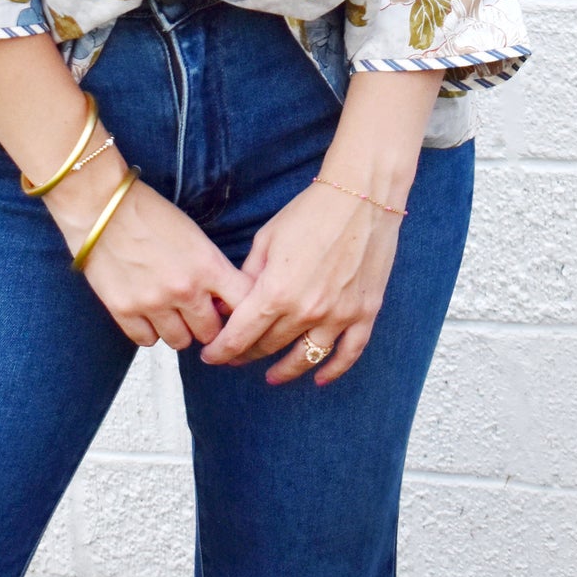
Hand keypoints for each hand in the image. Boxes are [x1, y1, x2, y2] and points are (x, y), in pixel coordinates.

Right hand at [45, 164, 252, 352]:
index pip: (243, 305)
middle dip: (205, 323)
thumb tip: (223, 300)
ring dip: (178, 329)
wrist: (102, 205)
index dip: (240, 312)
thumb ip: (212, 270)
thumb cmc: (149, 213)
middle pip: (210, 332)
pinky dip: (149, 331)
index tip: (231, 312)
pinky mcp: (124, 311)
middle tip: (195, 310)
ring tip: (168, 310)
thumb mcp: (194, 235)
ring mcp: (153, 303)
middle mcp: (184, 290)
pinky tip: (146, 312)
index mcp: (207, 266)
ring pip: (180, 342)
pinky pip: (147, 341)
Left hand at [199, 178, 403, 385]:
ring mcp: (338, 316)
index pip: (240, 336)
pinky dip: (333, 371)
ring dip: (284, 371)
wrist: (361, 197)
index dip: (222, 351)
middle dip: (246, 354)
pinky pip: (348, 354)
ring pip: (305, 358)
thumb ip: (248, 276)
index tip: (212, 357)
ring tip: (271, 377)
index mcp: (276, 291)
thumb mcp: (267, 239)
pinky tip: (319, 379)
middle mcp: (306, 311)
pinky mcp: (364, 314)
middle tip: (235, 357)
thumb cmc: (310, 212)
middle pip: (269, 347)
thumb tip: (231, 304)